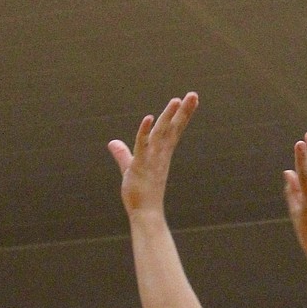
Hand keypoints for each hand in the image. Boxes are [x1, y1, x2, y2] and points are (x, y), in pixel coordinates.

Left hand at [108, 94, 197, 218]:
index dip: (182, 115)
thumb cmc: (140, 193)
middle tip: (194, 94)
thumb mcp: (130, 167)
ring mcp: (152, 159)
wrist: (145, 213)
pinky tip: (149, 118)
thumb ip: (122, 154)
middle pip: (172, 128)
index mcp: (161, 153)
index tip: (190, 101)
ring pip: (161, 133)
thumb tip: (112, 143)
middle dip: (183, 111)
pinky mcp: (141, 165)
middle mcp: (161, 154)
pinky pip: (143, 145)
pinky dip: (145, 132)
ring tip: (177, 100)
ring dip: (168, 116)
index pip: (173, 130)